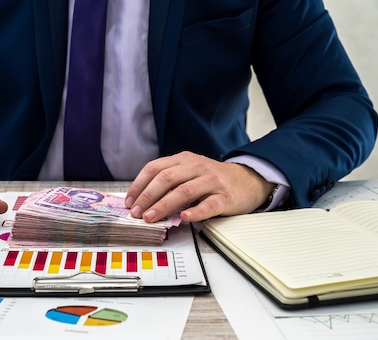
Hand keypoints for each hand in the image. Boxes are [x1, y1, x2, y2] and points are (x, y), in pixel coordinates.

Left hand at [125, 151, 274, 221]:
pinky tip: (184, 218)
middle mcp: (196, 167)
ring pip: (184, 191)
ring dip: (164, 205)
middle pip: (166, 179)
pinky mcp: (225, 197)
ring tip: (151, 217)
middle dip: (148, 196)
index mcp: (183, 160)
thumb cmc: (212, 179)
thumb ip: (169, 181)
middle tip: (136, 213)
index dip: (139, 185)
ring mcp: (212, 181)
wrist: (248, 180)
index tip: (129, 201)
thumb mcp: (189, 172)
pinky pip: (208, 204)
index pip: (155, 168)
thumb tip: (141, 201)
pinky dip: (195, 212)